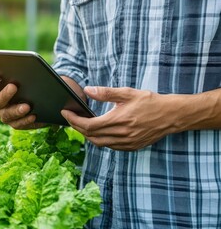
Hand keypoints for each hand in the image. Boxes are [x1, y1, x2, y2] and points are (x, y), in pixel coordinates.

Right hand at [0, 70, 44, 128]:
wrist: (38, 100)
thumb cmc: (23, 82)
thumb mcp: (18, 76)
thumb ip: (13, 73)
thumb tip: (18, 67)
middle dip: (4, 94)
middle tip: (13, 86)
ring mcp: (4, 114)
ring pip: (7, 114)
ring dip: (16, 110)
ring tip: (26, 106)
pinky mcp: (15, 123)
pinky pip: (18, 123)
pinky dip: (26, 120)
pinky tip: (33, 115)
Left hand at [61, 86, 177, 150]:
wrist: (172, 116)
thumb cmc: (150, 102)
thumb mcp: (127, 93)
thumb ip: (106, 93)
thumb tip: (88, 90)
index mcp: (118, 121)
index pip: (88, 125)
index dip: (74, 120)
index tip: (65, 113)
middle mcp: (120, 135)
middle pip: (90, 136)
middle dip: (77, 127)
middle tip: (70, 117)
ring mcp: (126, 143)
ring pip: (99, 143)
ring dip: (87, 135)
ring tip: (81, 124)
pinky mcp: (131, 147)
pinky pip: (109, 147)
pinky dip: (99, 140)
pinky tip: (98, 131)